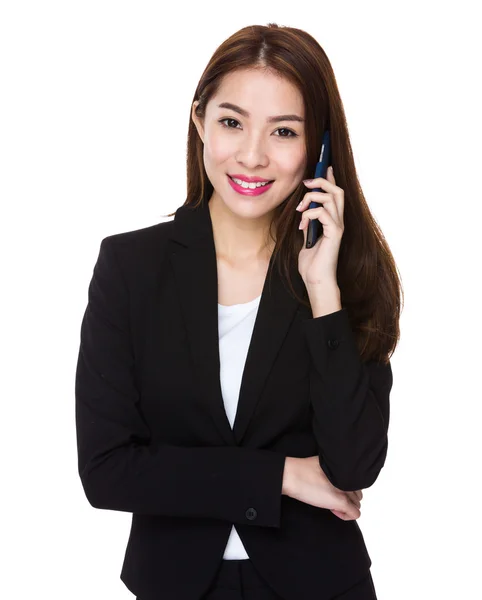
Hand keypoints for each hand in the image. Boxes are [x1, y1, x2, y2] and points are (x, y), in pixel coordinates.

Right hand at [283, 456, 362, 520]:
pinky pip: (355, 514)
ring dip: (346, 506)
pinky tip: (333, 510)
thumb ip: (335, 471)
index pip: (356, 482)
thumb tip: (336, 480)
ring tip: (330, 503)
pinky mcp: (341, 502)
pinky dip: (346, 515)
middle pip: (358, 494)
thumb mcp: (324, 465)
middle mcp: (349, 478)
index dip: (345, 488)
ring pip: (357, 504)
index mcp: (345, 469)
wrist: (293, 475)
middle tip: (331, 497)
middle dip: (347, 498)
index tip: (334, 489)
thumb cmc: (303, 469)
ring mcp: (346, 490)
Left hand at [297, 166, 344, 286]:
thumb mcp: (307, 238)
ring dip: (311, 199)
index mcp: (333, 221)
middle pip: (337, 190)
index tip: (323, 166)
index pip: (335, 193)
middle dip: (321, 182)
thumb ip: (309, 224)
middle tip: (306, 184)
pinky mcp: (334, 234)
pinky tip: (302, 226)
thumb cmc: (312, 264)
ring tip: (299, 210)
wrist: (316, 280)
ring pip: (331, 197)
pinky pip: (323, 214)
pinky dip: (309, 215)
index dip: (330, 178)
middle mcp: (338, 221)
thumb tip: (304, 212)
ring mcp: (338, 227)